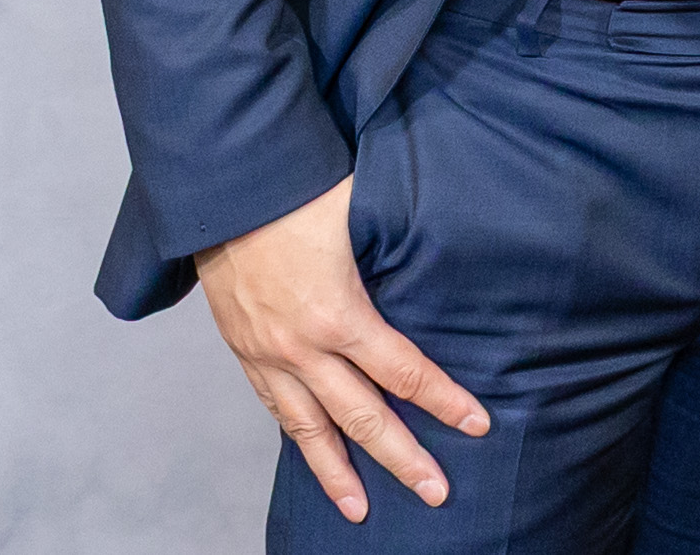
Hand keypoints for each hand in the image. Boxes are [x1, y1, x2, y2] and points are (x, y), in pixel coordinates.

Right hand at [194, 175, 491, 524]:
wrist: (222, 191)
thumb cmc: (295, 189)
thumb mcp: (361, 206)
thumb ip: (401, 231)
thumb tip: (452, 229)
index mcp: (338, 314)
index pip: (404, 372)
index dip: (444, 401)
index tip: (477, 424)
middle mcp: (303, 347)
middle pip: (362, 417)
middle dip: (403, 458)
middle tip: (436, 493)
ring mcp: (269, 355)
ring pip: (310, 429)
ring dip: (339, 472)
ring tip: (360, 510)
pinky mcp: (244, 352)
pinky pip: (275, 407)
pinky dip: (298, 437)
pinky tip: (314, 455)